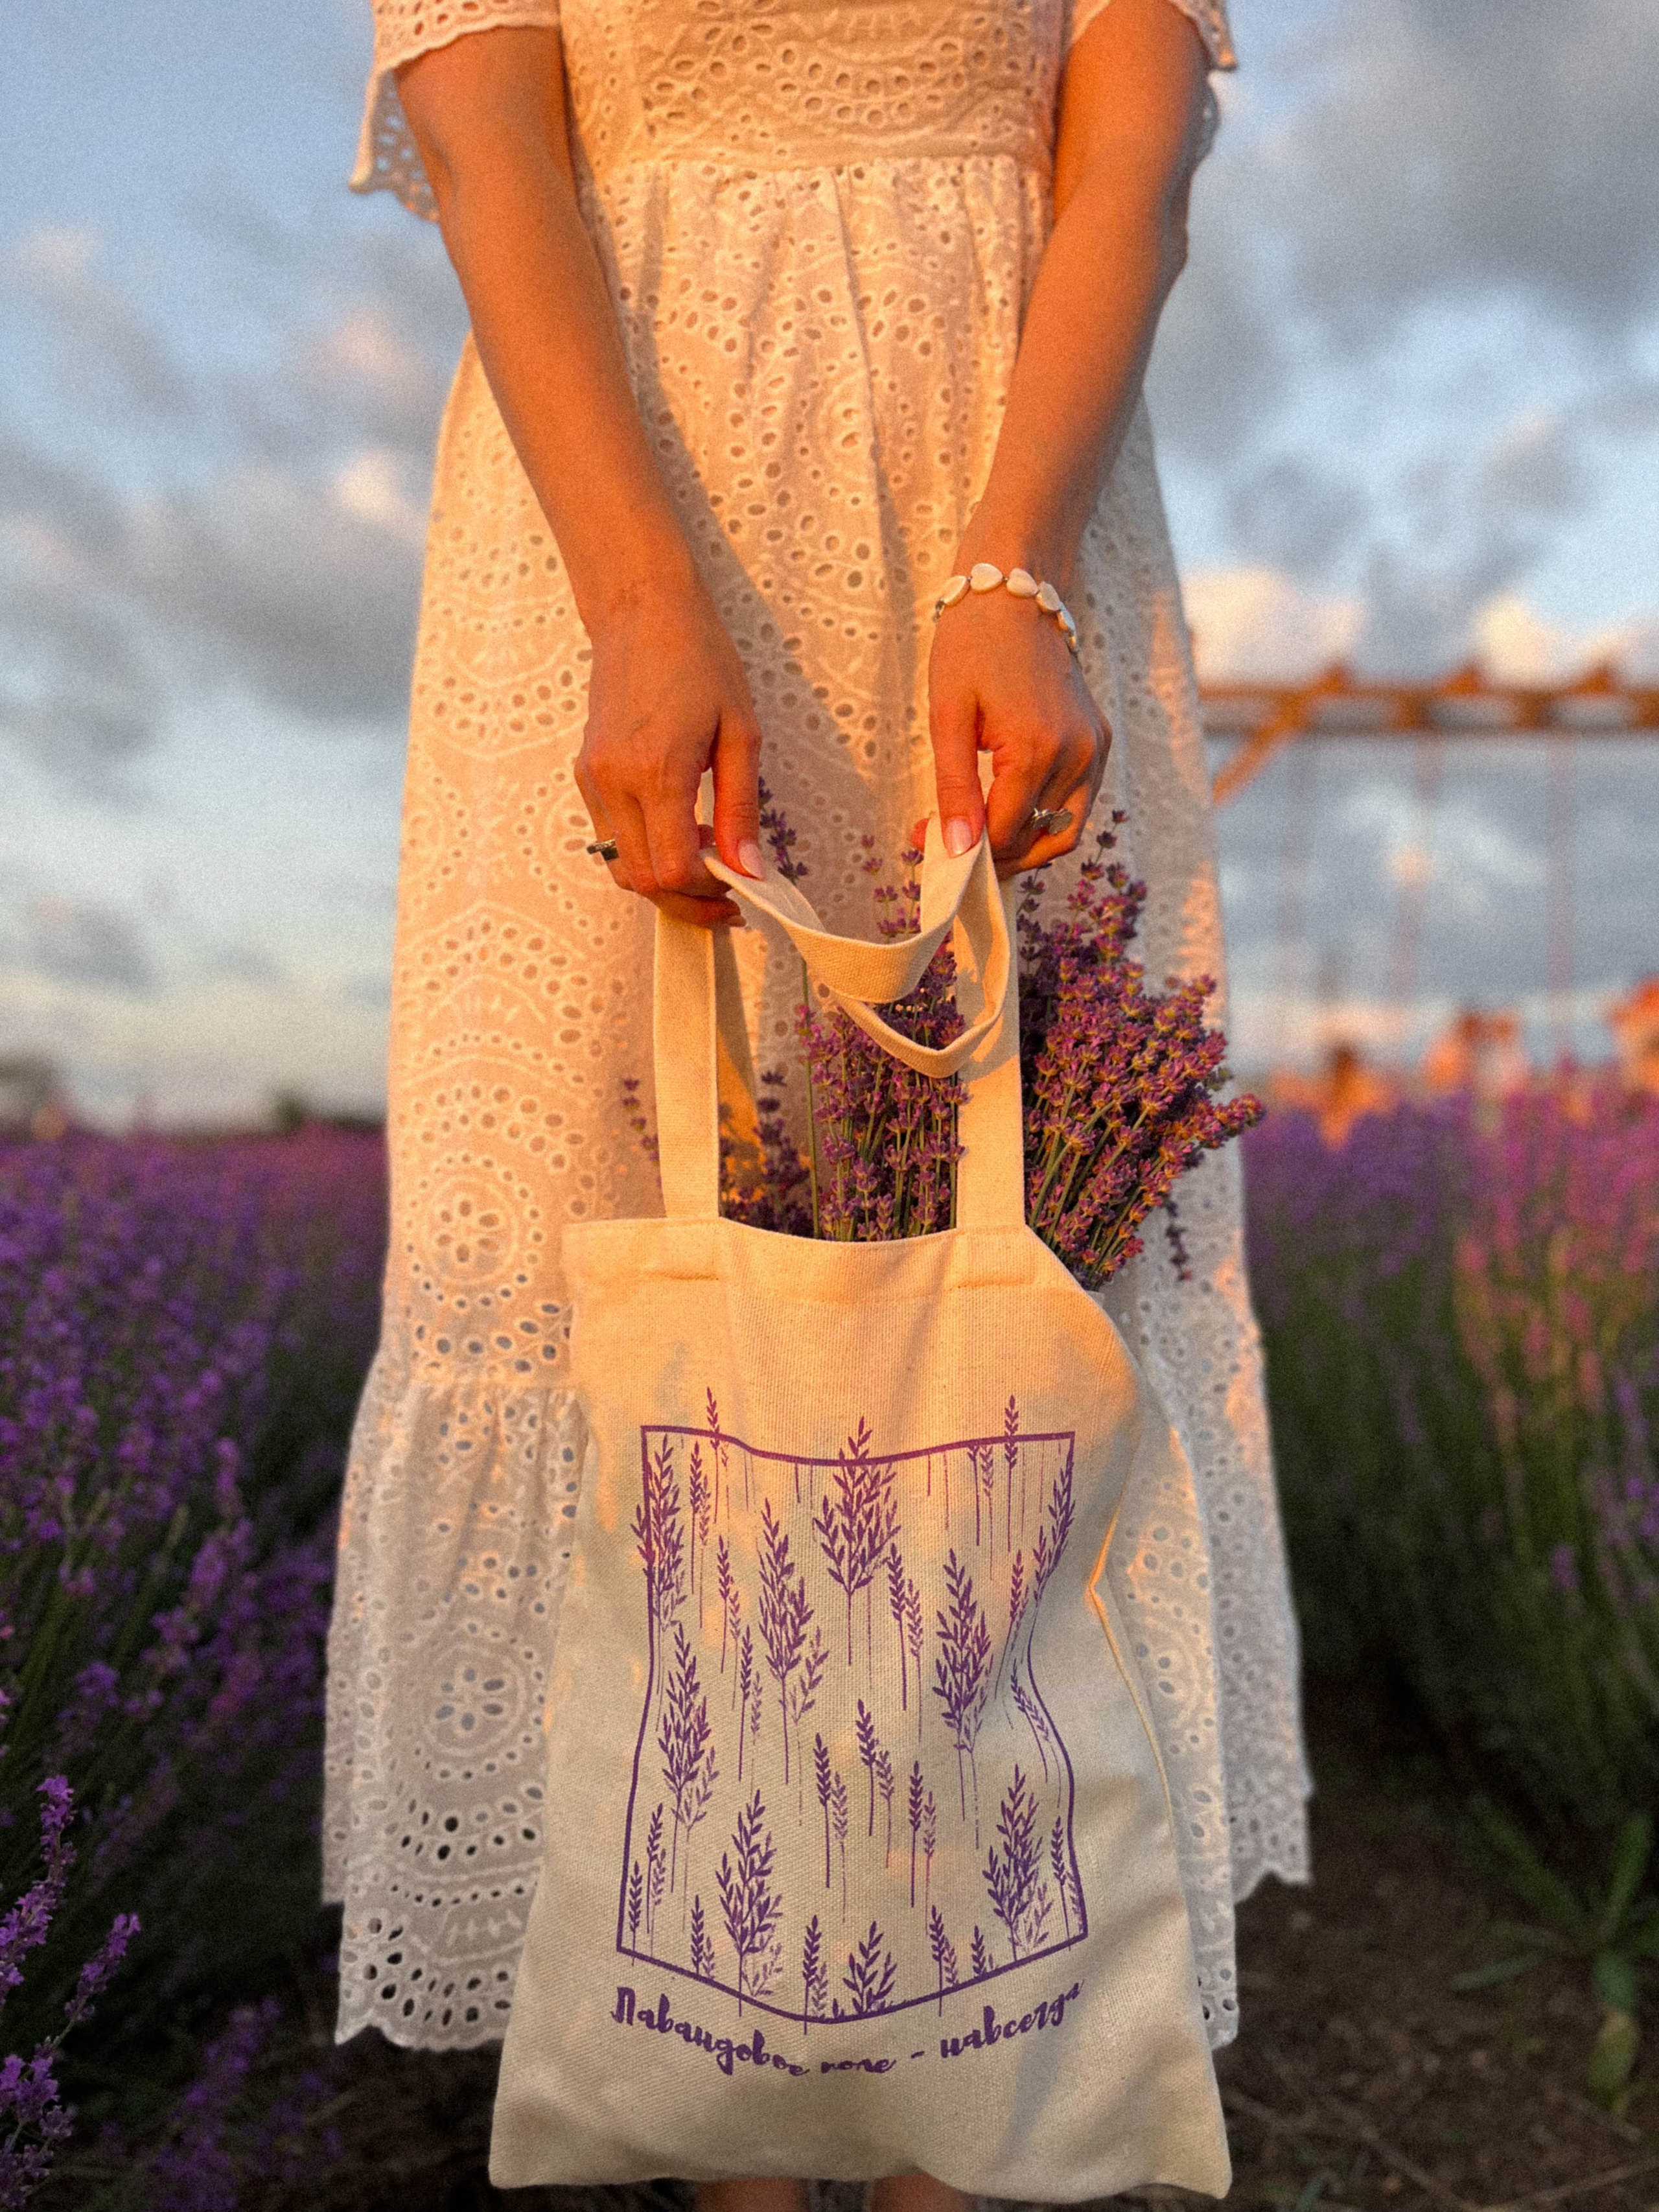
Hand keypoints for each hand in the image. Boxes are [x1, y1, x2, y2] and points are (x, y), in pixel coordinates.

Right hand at [575, 576, 763, 926]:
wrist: (642, 612)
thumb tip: (749, 869)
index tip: (738, 887)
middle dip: (686, 899)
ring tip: (705, 853)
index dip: (707, 892)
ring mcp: (593, 780)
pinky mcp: (585, 774)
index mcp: (657, 770)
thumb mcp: (741, 733)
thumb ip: (742, 808)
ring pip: (621, 866)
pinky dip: (644, 850)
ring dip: (664, 877)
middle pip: (642, 880)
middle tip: (727, 891)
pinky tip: (679, 826)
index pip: (672, 869)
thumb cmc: (699, 660)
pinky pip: (611, 837)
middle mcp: (615, 781)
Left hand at [927, 584, 1108, 875]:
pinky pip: (1078, 801)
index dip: (964, 849)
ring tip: (980, 832)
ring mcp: (1094, 749)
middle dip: (997, 856)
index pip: (1005, 834)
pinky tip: (1007, 805)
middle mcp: (1077, 755)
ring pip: (1067, 830)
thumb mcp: (947, 719)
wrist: (1014, 593)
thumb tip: (956, 850)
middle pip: (1043, 842)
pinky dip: (1046, 817)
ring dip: (1025, 843)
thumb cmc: (971, 647)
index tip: (924, 840)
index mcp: (1037, 750)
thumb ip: (954, 790)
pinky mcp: (1099, 740)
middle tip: (953, 845)